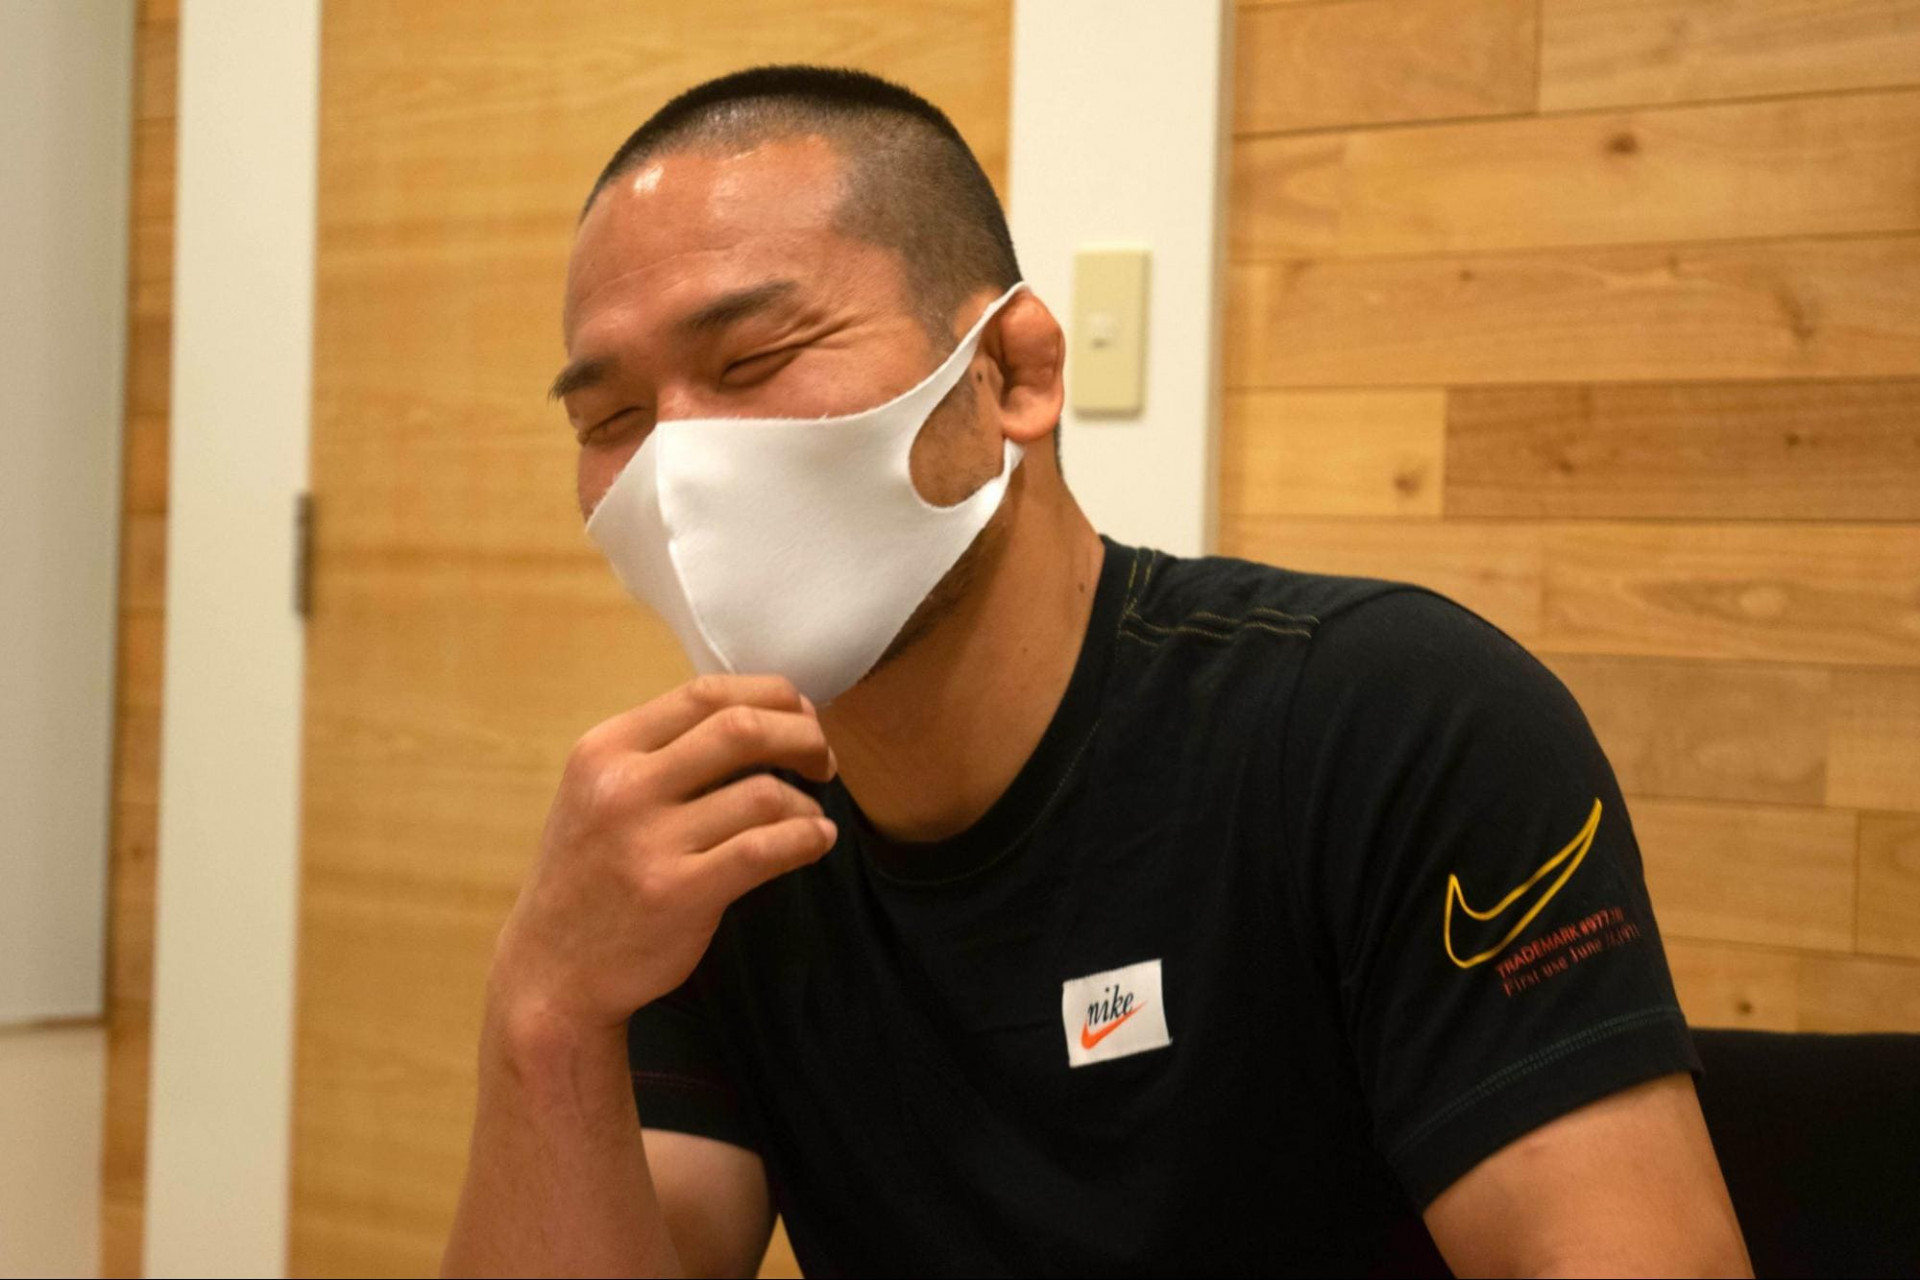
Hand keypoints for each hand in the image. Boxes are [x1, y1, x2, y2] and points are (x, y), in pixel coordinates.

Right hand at [491, 674, 837, 1038]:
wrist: (552, 970)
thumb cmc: (590, 874)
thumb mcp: (599, 792)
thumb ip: (662, 752)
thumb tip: (760, 716)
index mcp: (606, 748)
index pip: (705, 693)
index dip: (770, 697)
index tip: (800, 717)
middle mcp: (623, 786)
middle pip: (742, 728)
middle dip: (801, 736)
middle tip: (822, 760)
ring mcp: (649, 841)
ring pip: (762, 792)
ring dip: (805, 801)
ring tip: (810, 816)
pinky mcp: (679, 893)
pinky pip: (765, 848)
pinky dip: (807, 838)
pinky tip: (817, 841)